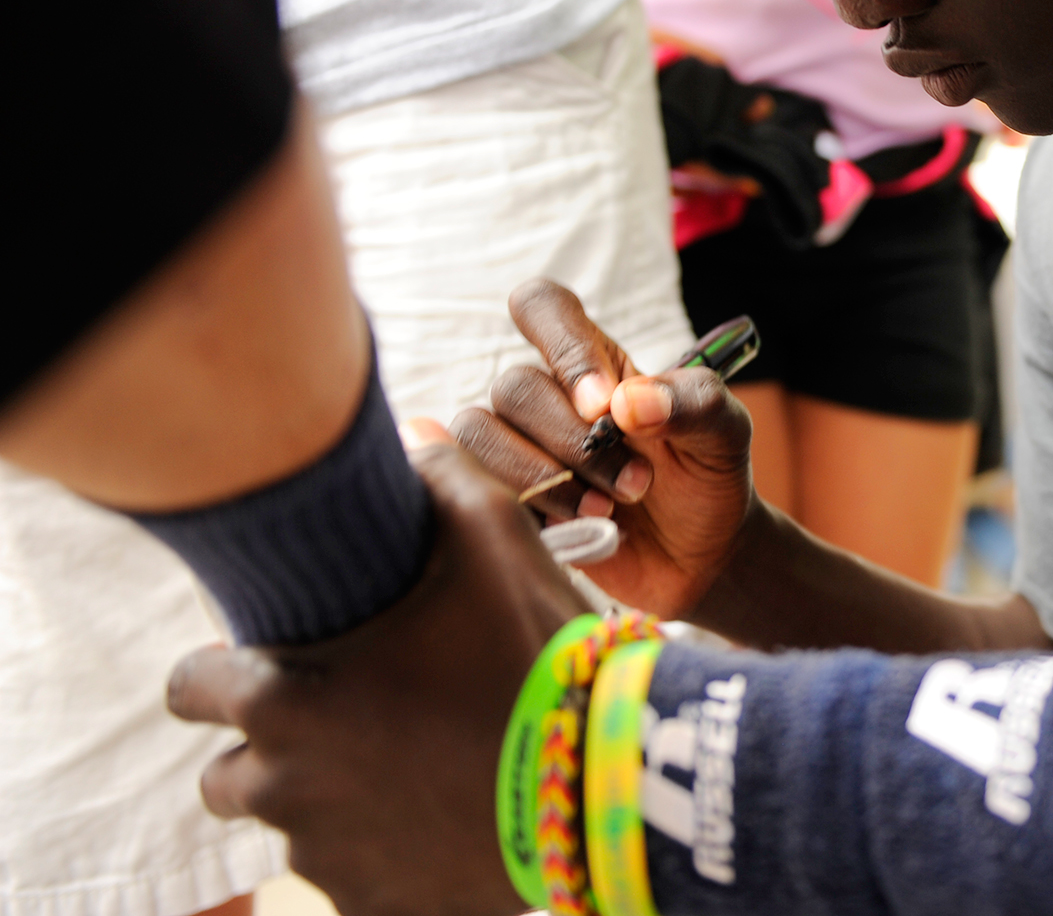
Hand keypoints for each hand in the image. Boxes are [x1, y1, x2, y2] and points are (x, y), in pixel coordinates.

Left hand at [167, 430, 587, 915]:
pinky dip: (387, 854)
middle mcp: (285, 788)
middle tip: (355, 718)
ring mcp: (329, 860)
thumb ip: (439, 480)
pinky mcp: (378, 908)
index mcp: (283, 700)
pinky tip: (444, 816)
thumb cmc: (534, 654)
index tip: (270, 663)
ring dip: (336, 799)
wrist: (606, 777)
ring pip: (299, 827)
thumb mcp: (494, 540)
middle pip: (232, 773)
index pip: (188, 690)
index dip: (224, 670)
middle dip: (278, 746)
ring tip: (415, 766)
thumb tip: (410, 442)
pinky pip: (357, 880)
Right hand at [450, 279, 756, 619]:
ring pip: (479, 436)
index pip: (542, 308)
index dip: (562, 349)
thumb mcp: (725, 432)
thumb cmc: (707, 476)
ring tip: (605, 509)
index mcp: (596, 362)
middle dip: (575, 443)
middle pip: (515, 387)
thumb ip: (692, 402)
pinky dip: (528, 511)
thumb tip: (626, 401)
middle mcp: (547, 396)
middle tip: (636, 484)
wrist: (702, 553)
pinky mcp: (507, 498)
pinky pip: (474, 489)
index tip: (602, 405)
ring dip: (545, 479)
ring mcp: (520, 446)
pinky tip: (577, 528)